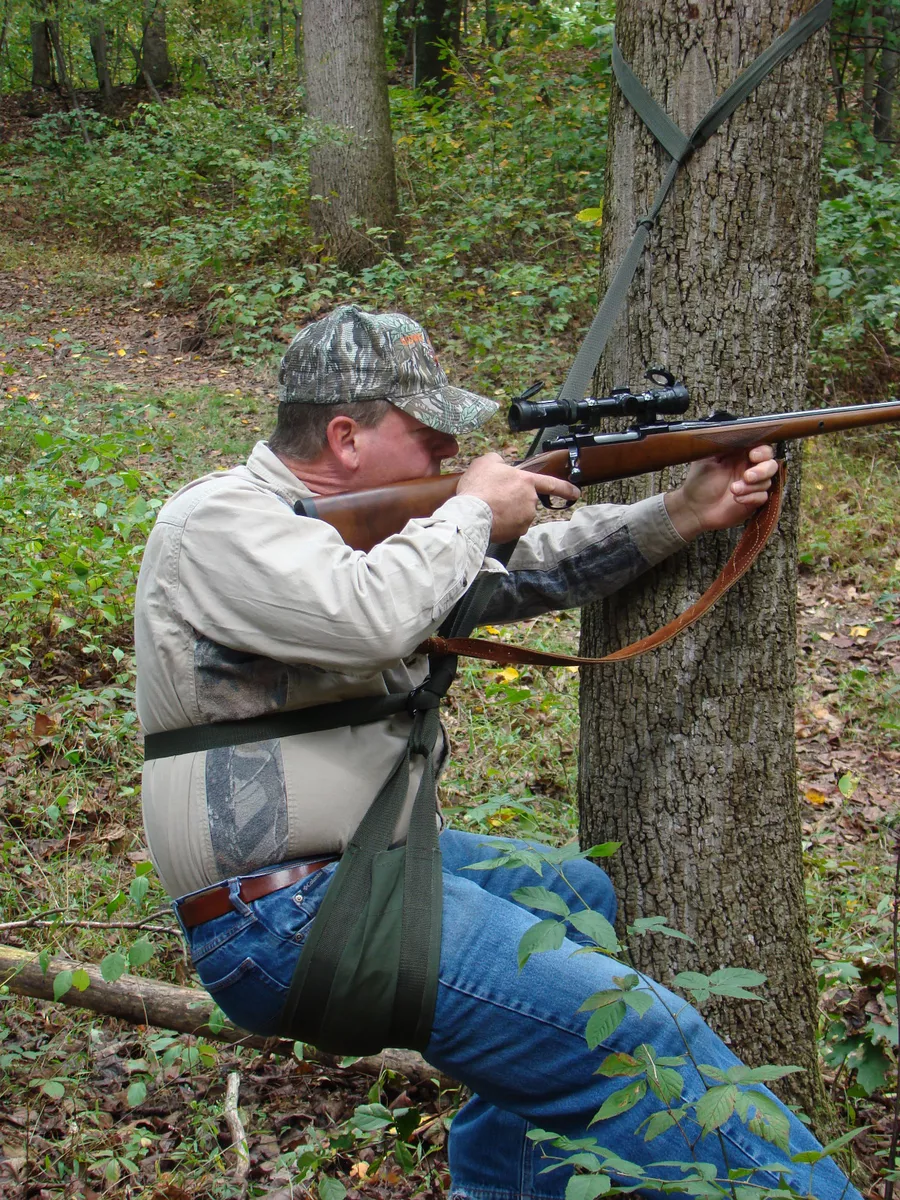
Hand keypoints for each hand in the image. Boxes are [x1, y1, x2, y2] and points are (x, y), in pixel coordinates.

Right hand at [457, 453, 580, 541]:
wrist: (472, 513)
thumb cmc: (479, 487)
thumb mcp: (486, 462)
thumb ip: (499, 460)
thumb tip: (501, 464)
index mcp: (527, 481)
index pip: (552, 484)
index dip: (566, 489)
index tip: (576, 493)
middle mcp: (531, 500)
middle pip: (527, 500)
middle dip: (515, 499)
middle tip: (496, 497)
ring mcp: (525, 518)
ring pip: (519, 514)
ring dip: (508, 512)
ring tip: (490, 508)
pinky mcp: (517, 532)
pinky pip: (512, 527)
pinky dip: (504, 524)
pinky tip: (492, 518)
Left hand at [664, 444, 778, 540]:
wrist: (694, 508)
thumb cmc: (699, 482)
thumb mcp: (707, 459)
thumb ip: (723, 445)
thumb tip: (737, 434)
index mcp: (740, 455)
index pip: (761, 448)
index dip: (762, 451)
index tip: (752, 455)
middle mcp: (749, 469)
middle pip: (771, 464)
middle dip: (762, 470)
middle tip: (747, 476)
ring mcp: (752, 485)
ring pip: (767, 481)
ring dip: (751, 486)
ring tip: (733, 489)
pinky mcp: (753, 501)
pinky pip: (762, 497)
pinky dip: (751, 497)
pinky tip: (737, 499)